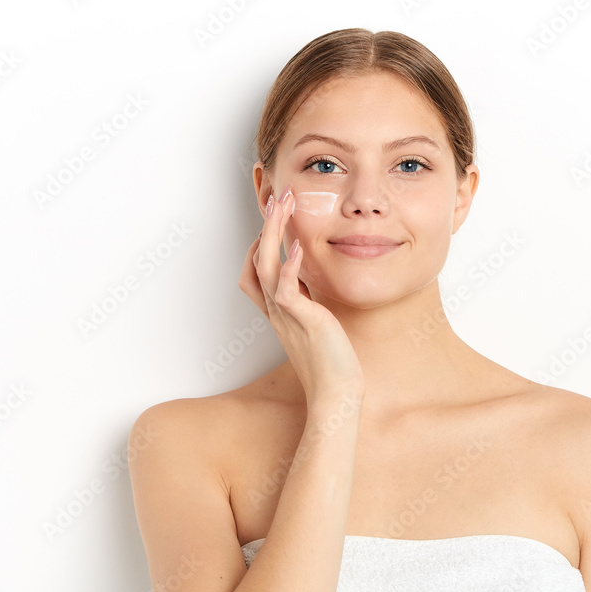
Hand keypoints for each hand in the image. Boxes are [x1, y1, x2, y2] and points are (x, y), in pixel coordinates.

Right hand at [239, 185, 364, 401]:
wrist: (336, 393)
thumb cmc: (331, 362)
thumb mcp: (315, 324)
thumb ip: (307, 303)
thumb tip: (309, 284)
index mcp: (278, 311)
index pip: (254, 270)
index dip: (260, 244)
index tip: (277, 220)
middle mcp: (275, 311)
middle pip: (256, 260)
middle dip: (266, 227)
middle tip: (279, 199)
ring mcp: (286, 315)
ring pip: (265, 266)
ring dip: (273, 234)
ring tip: (284, 208)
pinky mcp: (303, 321)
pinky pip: (285, 290)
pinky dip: (290, 266)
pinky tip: (301, 248)